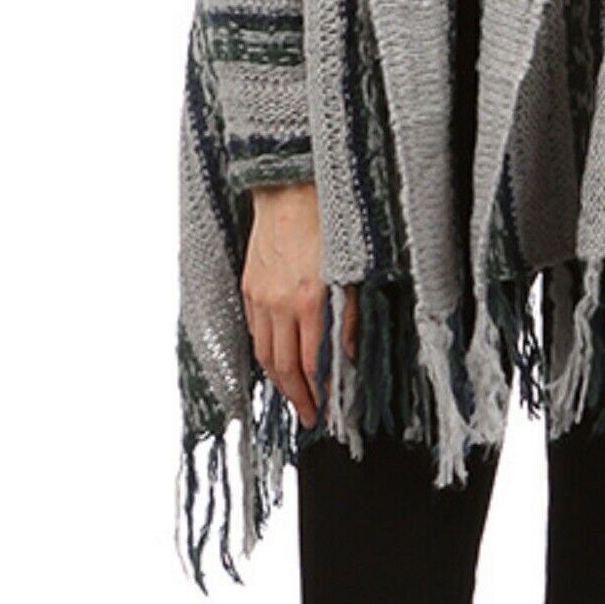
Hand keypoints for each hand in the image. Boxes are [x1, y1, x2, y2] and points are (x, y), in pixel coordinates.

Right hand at [241, 182, 359, 426]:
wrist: (292, 185)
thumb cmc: (332, 220)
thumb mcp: (356, 270)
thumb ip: (352, 317)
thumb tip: (351, 357)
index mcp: (311, 300)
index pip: (313, 365)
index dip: (321, 394)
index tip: (329, 413)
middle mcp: (280, 303)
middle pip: (284, 367)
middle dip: (299, 398)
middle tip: (311, 418)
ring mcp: (260, 295)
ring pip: (265, 353)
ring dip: (279, 381)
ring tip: (295, 398)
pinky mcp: (249, 284)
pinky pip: (254, 329)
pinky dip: (265, 350)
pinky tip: (276, 359)